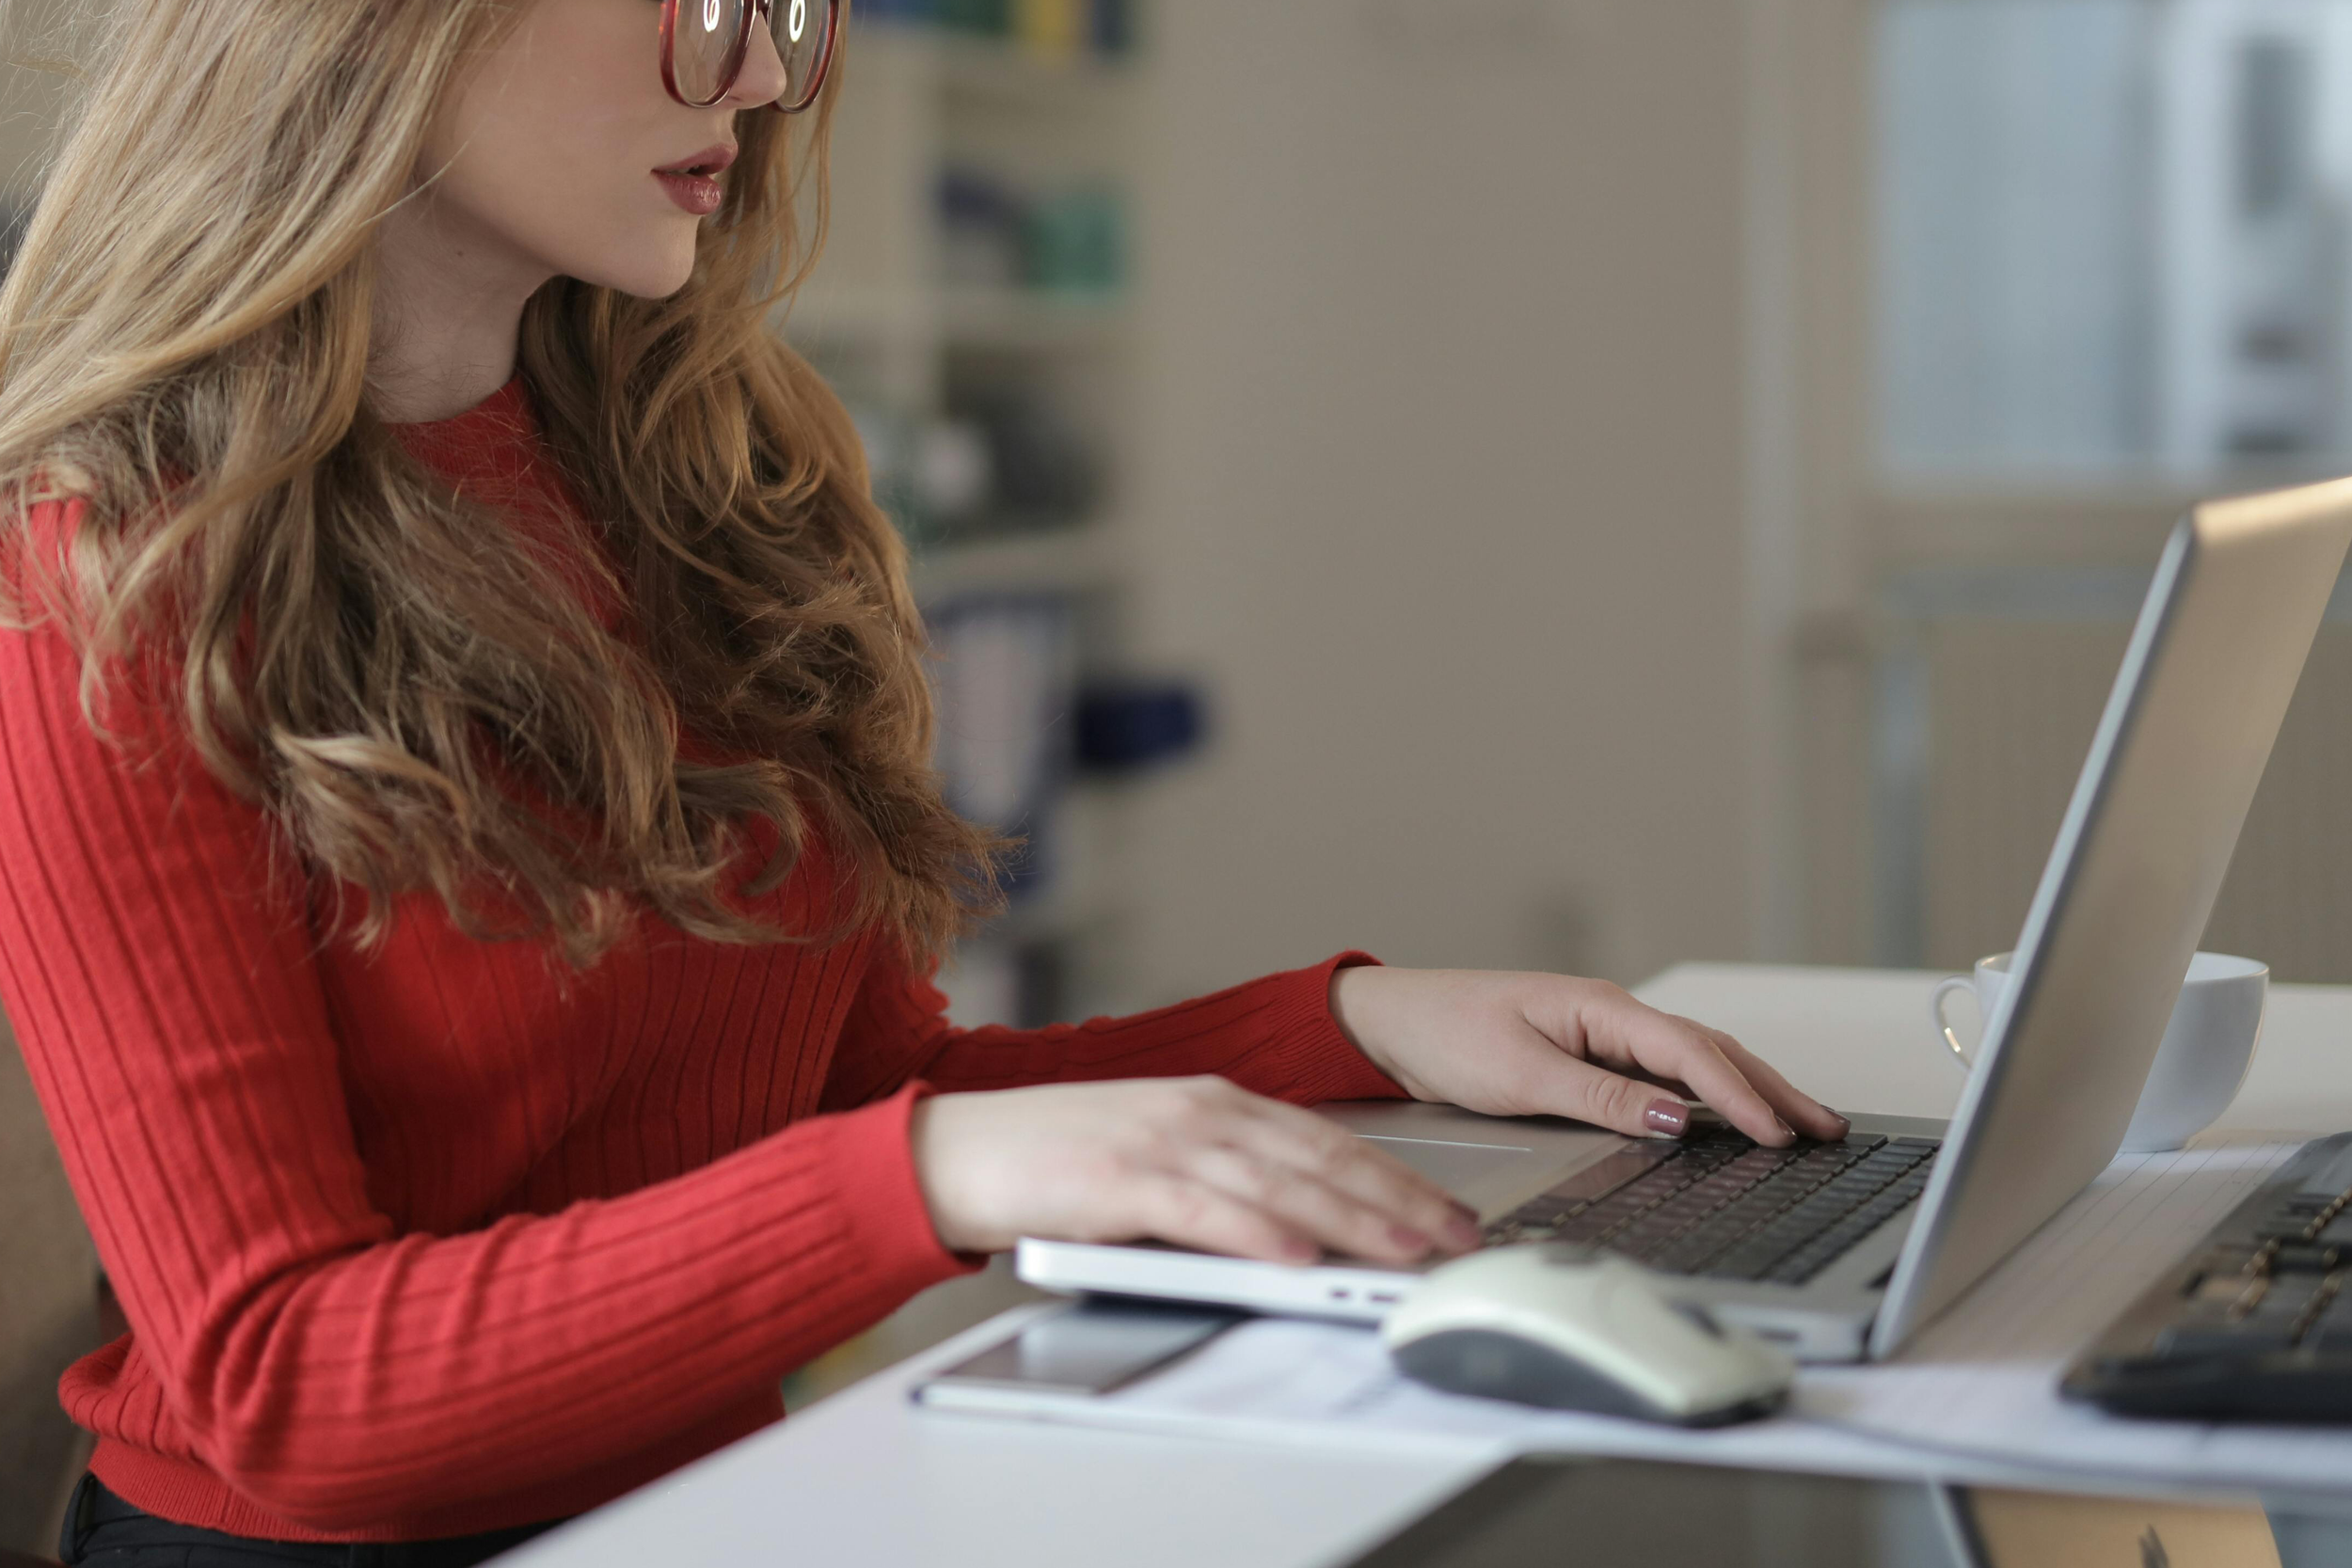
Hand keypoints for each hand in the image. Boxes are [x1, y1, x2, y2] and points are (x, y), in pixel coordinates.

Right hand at [908, 1076, 1484, 1263]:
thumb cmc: (1050, 1160)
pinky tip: (1297, 1256)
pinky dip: (1258, 1233)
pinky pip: (1205, 1210)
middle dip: (1398, 1200)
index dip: (1393, 1176)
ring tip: (1405, 1252)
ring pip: (1279, 1183)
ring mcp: (1162, 1140)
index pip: (1325, 1139)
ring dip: (1352, 1220)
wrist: (956, 1149)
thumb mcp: (1154, 1155)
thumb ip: (1222, 1179)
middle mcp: (1198, 1110)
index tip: (1444, 1211)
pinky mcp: (1120, 1178)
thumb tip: (1299, 1228)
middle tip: (1454, 1238)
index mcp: (1212, 1100)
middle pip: (1320, 1158)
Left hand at [1329, 967, 1848, 1148]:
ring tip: (1800, 1122)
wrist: (1392, 1024)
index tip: (1779, 1132)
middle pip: (1708, 1051)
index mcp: (1599, 1007)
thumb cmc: (1445, 1035)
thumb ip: (1601, 1097)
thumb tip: (1674, 1119)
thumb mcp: (1522, 1075)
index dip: (1740, 1095)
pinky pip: (1663, 1074)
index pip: (1689, 1053)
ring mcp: (1602, 1033)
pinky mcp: (1588, 1054)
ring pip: (1692, 1062)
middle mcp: (1609, 1014)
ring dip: (1748, 1090)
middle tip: (1826, 1128)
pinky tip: (1728, 1116)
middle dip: (1771, 1090)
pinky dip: (1705, 1095)